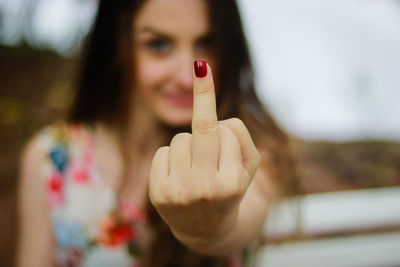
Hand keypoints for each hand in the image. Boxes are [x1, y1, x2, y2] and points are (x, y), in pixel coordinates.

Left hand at [149, 60, 259, 246]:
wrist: (207, 229)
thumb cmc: (231, 188)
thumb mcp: (248, 167)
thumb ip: (239, 137)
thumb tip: (213, 115)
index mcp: (232, 183)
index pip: (225, 130)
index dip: (217, 111)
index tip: (202, 67)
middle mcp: (205, 189)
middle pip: (201, 129)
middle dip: (202, 95)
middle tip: (201, 65)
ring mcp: (178, 193)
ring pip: (181, 139)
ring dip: (191, 145)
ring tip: (196, 167)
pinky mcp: (157, 194)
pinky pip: (163, 152)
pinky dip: (172, 158)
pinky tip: (180, 176)